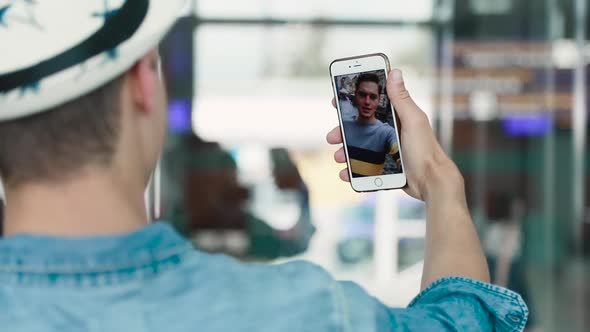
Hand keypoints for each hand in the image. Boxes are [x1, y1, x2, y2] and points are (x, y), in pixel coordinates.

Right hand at [327, 69, 463, 201]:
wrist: (430, 182)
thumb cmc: (426, 150)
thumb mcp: (413, 121)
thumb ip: (401, 99)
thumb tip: (395, 72)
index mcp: (396, 118)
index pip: (371, 105)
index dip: (354, 103)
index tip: (337, 102)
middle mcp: (390, 132)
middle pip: (360, 129)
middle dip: (344, 131)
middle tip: (332, 136)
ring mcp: (386, 151)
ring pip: (358, 149)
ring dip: (345, 152)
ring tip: (338, 157)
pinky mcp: (384, 168)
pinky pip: (364, 167)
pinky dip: (352, 170)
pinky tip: (346, 173)